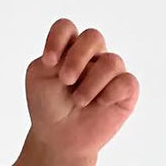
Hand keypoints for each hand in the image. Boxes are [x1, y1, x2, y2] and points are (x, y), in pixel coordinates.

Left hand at [25, 21, 139, 160]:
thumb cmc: (48, 105)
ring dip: (91, 83)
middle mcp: (91, 56)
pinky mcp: (125, 91)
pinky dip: (110, 92)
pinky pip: (126, 81)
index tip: (48, 61)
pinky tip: (99, 104)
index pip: (66, 28)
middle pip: (93, 37)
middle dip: (77, 58)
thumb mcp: (39, 77)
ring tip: (78, 101)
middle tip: (65, 80)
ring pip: (111, 61)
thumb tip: (79, 54)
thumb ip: (54, 57)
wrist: (58, 137)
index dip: (57, 38)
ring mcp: (110, 72)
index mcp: (67, 49)